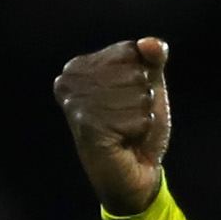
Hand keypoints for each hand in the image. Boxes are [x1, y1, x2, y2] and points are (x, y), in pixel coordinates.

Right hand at [56, 36, 171, 215]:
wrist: (134, 175)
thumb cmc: (137, 129)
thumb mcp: (148, 87)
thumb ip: (151, 60)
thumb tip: (151, 43)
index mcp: (78, 66)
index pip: (130, 50)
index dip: (142, 77)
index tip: (127, 99)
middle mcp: (69, 81)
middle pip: (134, 71)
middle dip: (142, 98)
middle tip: (128, 119)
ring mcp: (76, 104)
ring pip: (138, 94)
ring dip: (141, 116)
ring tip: (126, 131)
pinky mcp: (88, 127)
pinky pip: (137, 117)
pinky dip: (140, 131)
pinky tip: (125, 141)